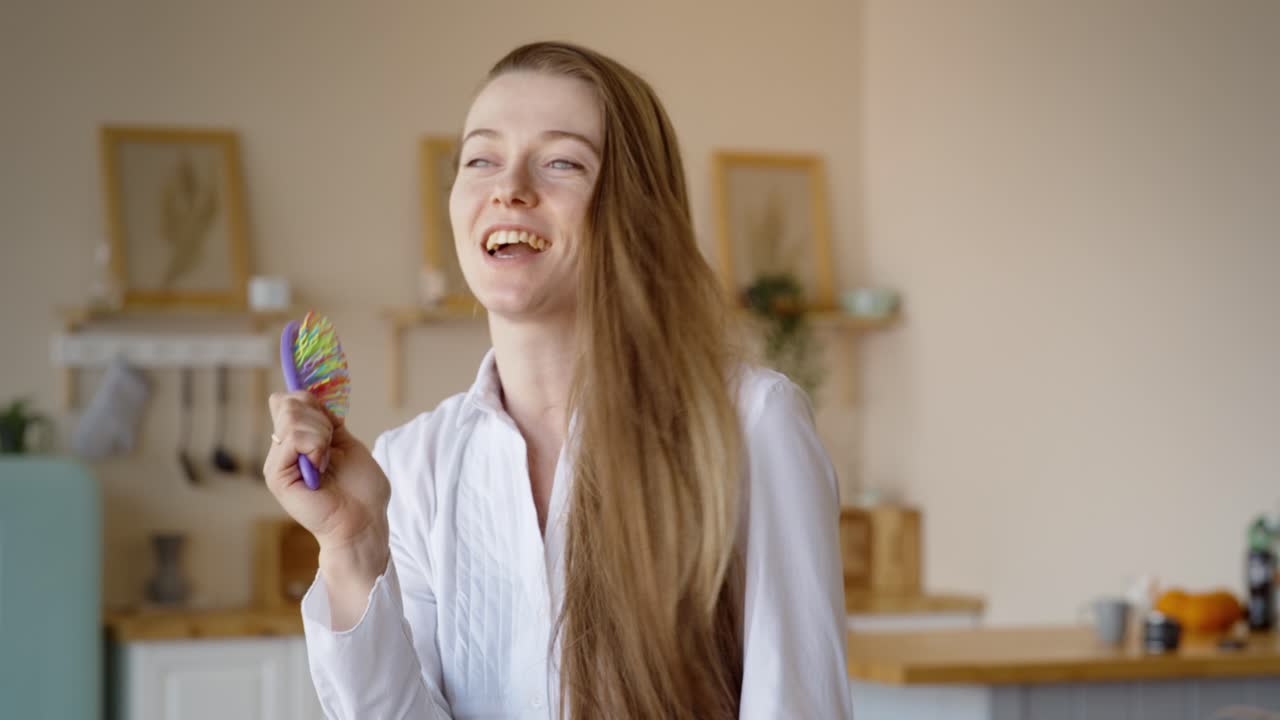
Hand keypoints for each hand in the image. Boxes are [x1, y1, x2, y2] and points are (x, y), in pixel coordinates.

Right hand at [263, 392, 389, 582]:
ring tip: (327, 460)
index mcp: (297, 441)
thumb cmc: (360, 489)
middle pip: (289, 404)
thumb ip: (324, 421)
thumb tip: (303, 395)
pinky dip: (316, 446)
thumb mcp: (345, 442)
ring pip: (292, 418)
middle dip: (321, 419)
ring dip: (321, 434)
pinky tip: (321, 466)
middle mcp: (282, 450)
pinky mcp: (276, 475)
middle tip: (332, 447)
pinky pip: (293, 438)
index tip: (331, 420)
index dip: (311, 401)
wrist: (364, 521)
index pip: (289, 400)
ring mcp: (277, 462)